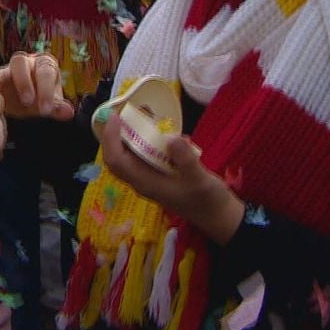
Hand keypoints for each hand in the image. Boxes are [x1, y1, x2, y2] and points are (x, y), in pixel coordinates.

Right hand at [0, 52, 73, 120]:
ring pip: (1, 68)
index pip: (46, 70)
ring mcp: (5, 69)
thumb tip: (69, 113)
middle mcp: (24, 61)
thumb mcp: (47, 106)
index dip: (46, 89)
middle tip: (28, 104)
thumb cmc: (36, 102)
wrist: (17, 106)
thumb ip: (58, 109)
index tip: (46, 110)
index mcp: (43, 64)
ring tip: (7, 104)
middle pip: (20, 61)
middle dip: (24, 83)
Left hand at [100, 113, 243, 244]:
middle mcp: (142, 180)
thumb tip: (170, 138)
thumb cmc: (207, 200)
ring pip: (130, 155)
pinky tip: (160, 130)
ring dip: (130, 136)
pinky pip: (145, 155)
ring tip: (141, 116)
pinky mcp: (159, 174)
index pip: (117, 161)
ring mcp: (150, 177)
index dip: (111, 139)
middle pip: (117, 157)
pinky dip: (147, 141)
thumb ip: (185, 160)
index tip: (115, 117)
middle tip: (124, 113)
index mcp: (146, 183)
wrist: (218, 216)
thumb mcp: (200, 179)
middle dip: (115, 135)